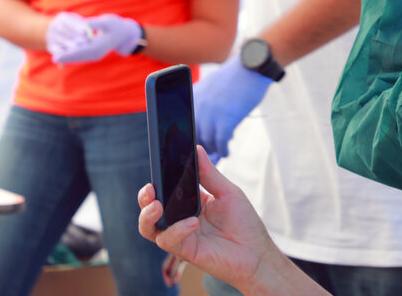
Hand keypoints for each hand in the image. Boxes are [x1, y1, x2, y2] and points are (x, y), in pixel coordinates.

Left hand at [52, 14, 141, 63]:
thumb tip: (83, 25)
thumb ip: (93, 23)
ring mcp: (96, 55)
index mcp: (99, 46)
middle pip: (79, 57)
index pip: (81, 51)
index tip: (58, 55)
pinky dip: (74, 56)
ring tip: (57, 58)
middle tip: (54, 59)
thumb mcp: (106, 21)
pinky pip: (82, 55)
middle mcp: (97, 53)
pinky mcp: (94, 53)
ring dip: (69, 58)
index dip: (69, 54)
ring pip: (80, 57)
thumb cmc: (116, 25)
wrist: (124, 34)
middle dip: (67, 57)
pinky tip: (65, 55)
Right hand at [138, 146, 278, 291]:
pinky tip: (192, 223)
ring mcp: (180, 236)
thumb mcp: (228, 192)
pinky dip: (176, 230)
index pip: (165, 190)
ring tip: (157, 206)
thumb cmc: (244, 223)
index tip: (156, 165)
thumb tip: (196, 148)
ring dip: (148, 216)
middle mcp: (180, 219)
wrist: (257, 253)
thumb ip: (209, 174)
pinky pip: (169, 241)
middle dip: (144, 198)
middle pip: (150, 209)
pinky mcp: (185, 251)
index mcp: (189, 203)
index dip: (157, 180)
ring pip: (149, 228)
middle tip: (150, 189)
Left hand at [195, 56, 272, 162]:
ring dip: (212, 150)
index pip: (182, 124)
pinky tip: (226, 153)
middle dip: (198, 148)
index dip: (185, 139)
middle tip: (204, 156)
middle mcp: (197, 106)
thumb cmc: (234, 77)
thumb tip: (199, 123)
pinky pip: (221, 142)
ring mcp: (211, 114)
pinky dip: (223, 151)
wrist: (251, 67)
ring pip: (206, 141)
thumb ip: (200, 102)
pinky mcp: (226, 119)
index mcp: (191, 97)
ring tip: (217, 154)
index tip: (188, 149)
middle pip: (192, 136)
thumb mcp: (210, 85)